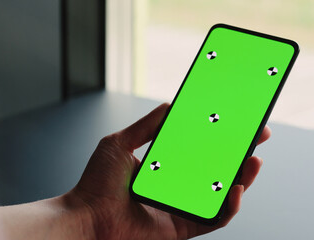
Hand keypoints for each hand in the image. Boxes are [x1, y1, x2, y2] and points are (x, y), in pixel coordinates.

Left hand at [68, 103, 270, 239]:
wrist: (87, 216)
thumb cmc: (96, 182)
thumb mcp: (120, 143)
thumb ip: (145, 126)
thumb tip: (170, 105)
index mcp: (162, 166)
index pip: (197, 148)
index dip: (218, 136)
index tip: (236, 120)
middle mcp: (174, 185)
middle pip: (214, 169)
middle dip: (238, 153)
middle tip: (257, 136)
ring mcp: (179, 205)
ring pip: (220, 194)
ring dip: (242, 178)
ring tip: (253, 160)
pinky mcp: (182, 226)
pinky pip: (213, 218)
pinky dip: (229, 206)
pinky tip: (236, 189)